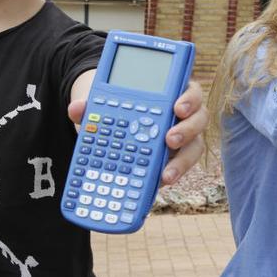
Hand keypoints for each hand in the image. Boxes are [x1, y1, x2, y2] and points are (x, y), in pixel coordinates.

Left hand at [67, 80, 206, 186]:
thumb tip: (77, 109)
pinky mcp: (177, 160)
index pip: (191, 91)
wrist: (115, 129)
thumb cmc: (119, 110)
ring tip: (165, 174)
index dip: (189, 99)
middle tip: (169, 139)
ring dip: (182, 161)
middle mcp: (184, 116)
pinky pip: (180, 169)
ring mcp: (184, 139)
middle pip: (199, 120)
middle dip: (187, 130)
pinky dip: (170, 177)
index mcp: (172, 94)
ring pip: (194, 148)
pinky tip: (157, 185)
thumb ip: (92, 105)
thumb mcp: (105, 104)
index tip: (177, 108)